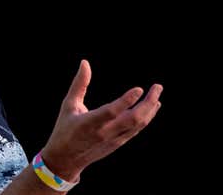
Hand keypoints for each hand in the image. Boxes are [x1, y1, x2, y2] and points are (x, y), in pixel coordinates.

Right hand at [41, 60, 162, 181]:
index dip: (126, 101)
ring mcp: (114, 139)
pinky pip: (136, 130)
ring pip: (138, 125)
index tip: (139, 89)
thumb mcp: (68, 105)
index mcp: (89, 123)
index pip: (112, 112)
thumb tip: (85, 62)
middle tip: (157, 87)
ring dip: (150, 110)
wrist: (66, 159)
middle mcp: (104, 132)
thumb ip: (79, 84)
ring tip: (157, 94)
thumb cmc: (65, 128)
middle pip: (133, 119)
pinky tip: (151, 108)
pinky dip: (146, 118)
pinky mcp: (118, 143)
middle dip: (148, 103)